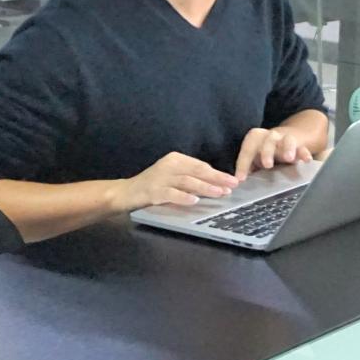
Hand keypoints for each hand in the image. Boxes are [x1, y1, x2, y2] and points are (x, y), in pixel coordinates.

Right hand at [113, 152, 237, 211]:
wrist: (126, 192)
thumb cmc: (154, 185)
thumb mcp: (173, 177)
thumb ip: (191, 178)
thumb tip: (216, 184)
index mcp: (176, 159)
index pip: (200, 166)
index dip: (217, 173)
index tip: (232, 180)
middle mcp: (169, 166)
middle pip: (197, 171)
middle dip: (216, 179)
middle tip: (232, 186)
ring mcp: (160, 178)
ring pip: (187, 181)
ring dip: (205, 187)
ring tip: (219, 193)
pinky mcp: (153, 191)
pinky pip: (171, 194)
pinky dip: (183, 197)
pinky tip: (194, 201)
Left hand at [236, 127, 313, 177]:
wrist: (290, 137)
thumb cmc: (267, 151)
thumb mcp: (255, 157)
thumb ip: (248, 168)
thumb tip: (236, 184)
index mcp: (257, 140)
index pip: (248, 149)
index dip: (243, 163)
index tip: (241, 179)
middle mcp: (271, 137)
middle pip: (267, 141)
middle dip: (267, 152)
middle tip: (267, 165)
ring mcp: (286, 140)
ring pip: (287, 140)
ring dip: (288, 148)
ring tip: (289, 158)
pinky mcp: (300, 145)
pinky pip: (303, 148)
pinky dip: (304, 153)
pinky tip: (306, 160)